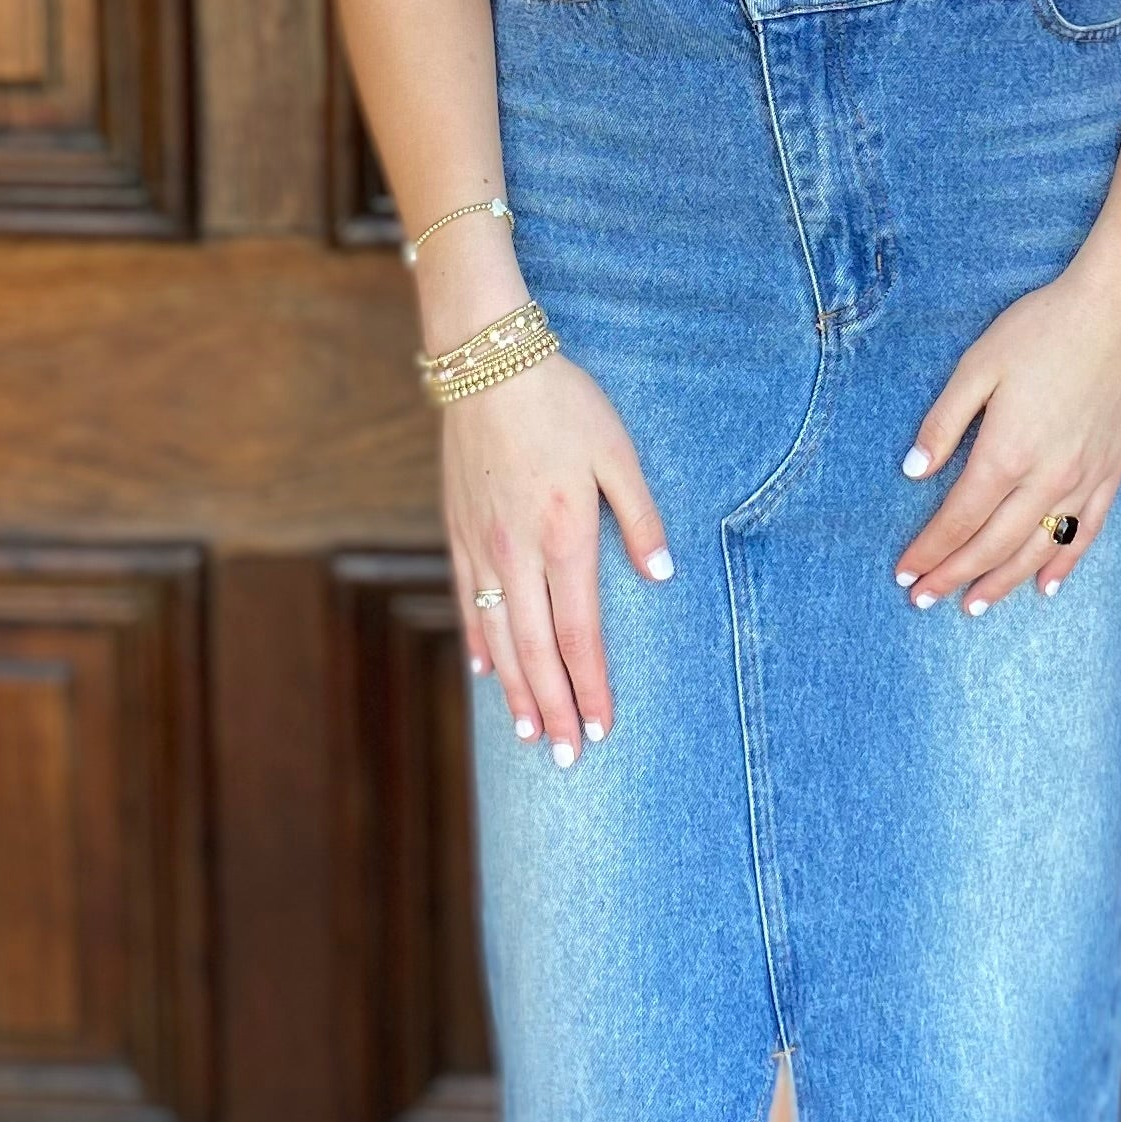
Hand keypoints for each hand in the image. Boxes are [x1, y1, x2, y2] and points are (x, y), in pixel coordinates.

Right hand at [443, 347, 671, 760]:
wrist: (487, 362)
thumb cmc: (563, 403)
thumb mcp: (618, 453)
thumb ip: (641, 518)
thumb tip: (662, 577)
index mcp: (565, 539)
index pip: (580, 635)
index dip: (591, 687)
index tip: (602, 728)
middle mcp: (518, 555)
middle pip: (537, 652)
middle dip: (555, 709)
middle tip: (568, 759)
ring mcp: (482, 546)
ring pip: (499, 637)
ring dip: (516, 691)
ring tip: (529, 733)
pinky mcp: (459, 530)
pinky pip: (468, 601)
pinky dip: (479, 642)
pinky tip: (486, 670)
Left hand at [891, 249, 1120, 614]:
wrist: (1119, 309)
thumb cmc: (1042, 328)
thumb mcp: (978, 365)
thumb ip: (943, 422)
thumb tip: (913, 471)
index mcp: (1006, 452)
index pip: (958, 518)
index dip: (928, 551)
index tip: (904, 574)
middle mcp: (1047, 478)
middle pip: (992, 544)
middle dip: (953, 576)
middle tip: (922, 599)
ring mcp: (1085, 479)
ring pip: (1037, 550)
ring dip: (1001, 582)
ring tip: (972, 605)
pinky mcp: (1113, 472)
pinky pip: (1086, 533)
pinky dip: (1063, 565)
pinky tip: (1044, 587)